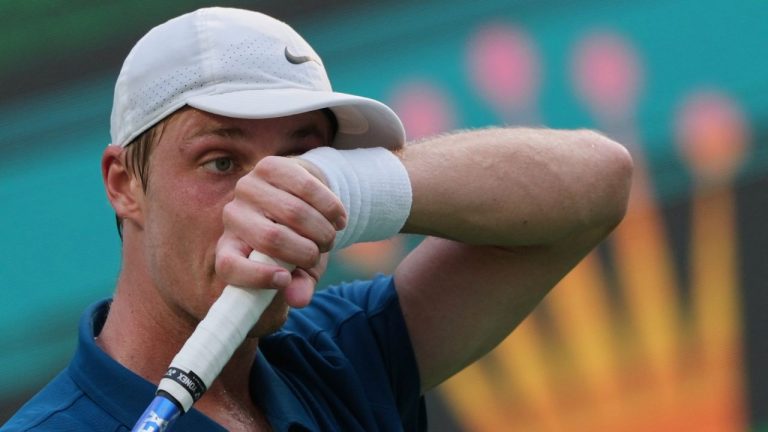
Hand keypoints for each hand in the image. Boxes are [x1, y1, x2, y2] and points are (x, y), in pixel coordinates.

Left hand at [215, 155, 345, 307]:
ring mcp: (247, 188)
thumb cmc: (298, 241)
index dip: (255, 277)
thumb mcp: (299, 269)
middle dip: (308, 251)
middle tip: (323, 251)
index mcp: (231, 249)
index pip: (229, 266)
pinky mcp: (268, 166)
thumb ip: (298, 285)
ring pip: (293, 213)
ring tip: (331, 234)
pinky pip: (306, 187)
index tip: (284, 279)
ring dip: (323, 229)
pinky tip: (339, 217)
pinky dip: (330, 206)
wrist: (303, 198)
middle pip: (270, 238)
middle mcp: (232, 217)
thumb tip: (298, 299)